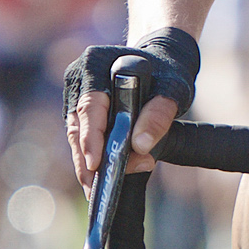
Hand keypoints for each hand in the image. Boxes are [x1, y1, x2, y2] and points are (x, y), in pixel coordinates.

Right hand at [61, 31, 199, 193]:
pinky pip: (80, 132)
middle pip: (77, 124)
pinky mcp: (79, 105)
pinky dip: (90, 153)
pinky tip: (98, 175)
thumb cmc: (168, 71)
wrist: (162, 59)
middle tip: (94, 189)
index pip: (89, 106)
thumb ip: (159, 116)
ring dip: (85, 161)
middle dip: (86, 159)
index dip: (90, 138)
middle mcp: (79, 76)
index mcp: (95, 63)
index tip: (95, 164)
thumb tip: (140, 149)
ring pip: (75, 132)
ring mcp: (76, 90)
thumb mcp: (173, 91)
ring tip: (95, 189)